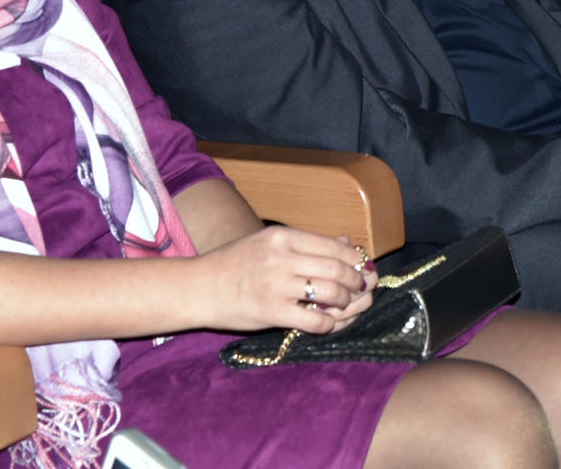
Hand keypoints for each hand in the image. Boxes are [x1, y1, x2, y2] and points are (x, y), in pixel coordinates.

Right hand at [192, 225, 375, 334]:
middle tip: (363, 288)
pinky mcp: (271, 313)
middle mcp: (281, 258)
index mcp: (282, 237)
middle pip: (337, 268)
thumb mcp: (268, 242)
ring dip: (348, 302)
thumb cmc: (233, 264)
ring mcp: (276, 286)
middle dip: (357, 281)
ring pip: (331, 293)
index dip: (355, 258)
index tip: (363, 267)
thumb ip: (307, 243)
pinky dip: (329, 324)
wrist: (197, 288)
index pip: (332, 245)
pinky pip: (313, 320)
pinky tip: (328, 323)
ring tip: (348, 305)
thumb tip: (348, 244)